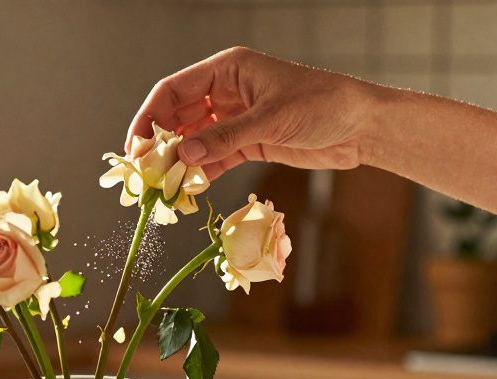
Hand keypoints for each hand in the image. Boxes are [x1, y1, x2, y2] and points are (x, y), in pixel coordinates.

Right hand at [127, 47, 382, 179]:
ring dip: (180, 162)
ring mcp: (237, 118)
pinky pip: (215, 157)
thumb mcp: (270, 120)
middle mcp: (227, 91)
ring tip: (164, 187)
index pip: (173, 90)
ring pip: (195, 140)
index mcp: (227, 70)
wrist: (361, 126)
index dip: (149, 117)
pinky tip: (190, 190)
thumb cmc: (323, 105)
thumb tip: (184, 155)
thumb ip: (224, 138)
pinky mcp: (249, 142)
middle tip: (145, 174)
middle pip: (179, 116)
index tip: (135, 147)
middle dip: (161, 144)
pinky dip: (202, 173)